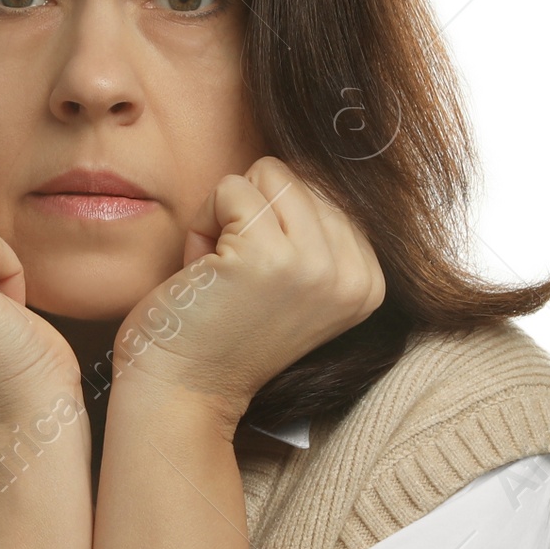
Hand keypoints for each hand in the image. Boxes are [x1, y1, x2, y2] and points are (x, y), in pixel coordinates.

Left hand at [111, 156, 384, 428]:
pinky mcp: (268, 256)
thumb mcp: (293, 277)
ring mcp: (315, 265)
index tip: (260, 284)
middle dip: (251, 217)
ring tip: (221, 275)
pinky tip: (204, 274)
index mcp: (369, 281)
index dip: (276, 226)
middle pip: (298, 177)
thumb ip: (313, 228)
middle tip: (234, 281)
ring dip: (226, 217)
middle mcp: (355, 275)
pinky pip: (230, 188)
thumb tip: (308, 157)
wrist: (179, 391)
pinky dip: (203, 224)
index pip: (325, 191)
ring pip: (268, 174)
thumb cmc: (220, 329)